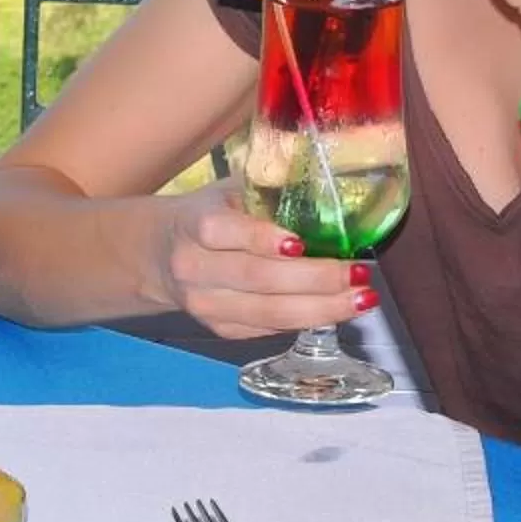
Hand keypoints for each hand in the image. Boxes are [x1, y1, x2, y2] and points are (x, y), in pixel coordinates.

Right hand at [149, 178, 370, 338]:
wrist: (160, 254)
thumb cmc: (208, 214)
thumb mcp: (228, 192)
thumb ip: (267, 194)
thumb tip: (331, 192)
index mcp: (194, 223)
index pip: (224, 232)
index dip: (263, 239)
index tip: (302, 243)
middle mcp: (194, 268)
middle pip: (257, 279)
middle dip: (315, 279)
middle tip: (359, 273)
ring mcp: (204, 304)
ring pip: (267, 313)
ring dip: (321, 309)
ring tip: (361, 298)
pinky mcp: (218, 328)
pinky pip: (267, 329)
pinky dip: (305, 320)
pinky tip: (335, 309)